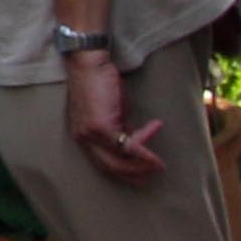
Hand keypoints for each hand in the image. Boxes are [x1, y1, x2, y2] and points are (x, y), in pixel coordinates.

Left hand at [63, 48, 163, 182]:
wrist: (90, 62)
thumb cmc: (99, 83)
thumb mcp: (109, 112)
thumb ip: (118, 128)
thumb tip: (132, 142)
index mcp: (81, 136)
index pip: (101, 162)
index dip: (121, 171)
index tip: (138, 175)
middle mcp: (82, 138)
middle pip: (109, 166)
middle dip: (131, 174)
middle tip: (149, 178)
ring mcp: (90, 133)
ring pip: (120, 159)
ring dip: (142, 164)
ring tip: (158, 163)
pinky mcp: (101, 126)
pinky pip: (127, 146)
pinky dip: (144, 153)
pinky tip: (156, 159)